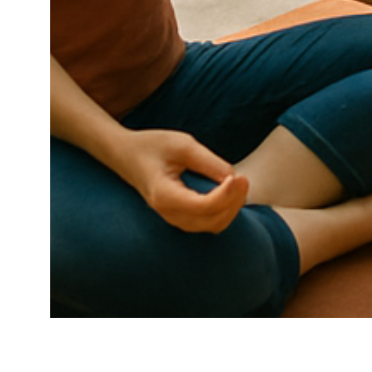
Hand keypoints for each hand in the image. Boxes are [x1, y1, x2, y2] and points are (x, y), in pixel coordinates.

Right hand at [118, 128, 250, 233]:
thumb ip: (208, 162)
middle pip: (211, 222)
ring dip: (231, 209)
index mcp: (164, 195)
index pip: (203, 207)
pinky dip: (223, 211)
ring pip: (211, 226)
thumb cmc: (153, 146)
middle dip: (233, 203)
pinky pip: (207, 222)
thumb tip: (234, 177)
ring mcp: (173, 218)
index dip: (226, 194)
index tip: (237, 176)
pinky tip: (230, 191)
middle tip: (244, 178)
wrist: (127, 155)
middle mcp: (168, 213)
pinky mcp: (180, 215)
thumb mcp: (182, 144)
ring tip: (240, 183)